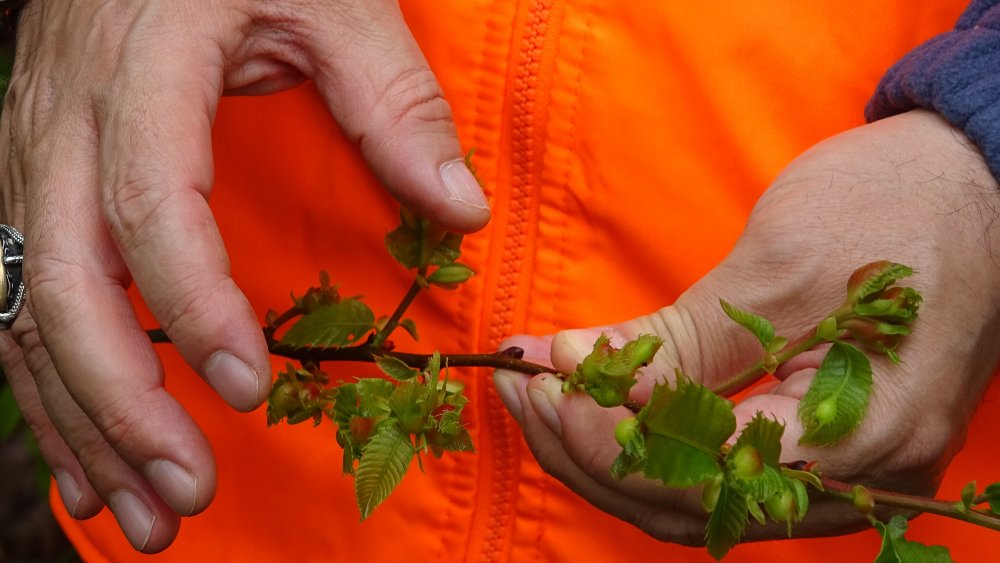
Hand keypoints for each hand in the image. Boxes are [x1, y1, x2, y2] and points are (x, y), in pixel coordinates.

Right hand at [0, 0, 488, 552]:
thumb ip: (394, 100)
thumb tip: (461, 208)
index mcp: (144, 72)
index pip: (150, 205)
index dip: (191, 302)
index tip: (247, 383)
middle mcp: (66, 126)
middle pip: (60, 280)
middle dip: (119, 402)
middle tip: (185, 490)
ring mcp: (33, 159)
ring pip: (26, 311)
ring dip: (82, 424)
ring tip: (142, 516)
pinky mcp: (31, 186)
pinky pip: (19, 303)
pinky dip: (51, 393)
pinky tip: (89, 465)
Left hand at [494, 109, 999, 544]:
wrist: (980, 185)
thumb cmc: (895, 210)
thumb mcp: (773, 271)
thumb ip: (672, 340)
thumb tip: (567, 364)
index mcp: (852, 440)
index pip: (691, 477)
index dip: (597, 438)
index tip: (533, 380)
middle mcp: (853, 481)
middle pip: (684, 504)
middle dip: (585, 449)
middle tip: (519, 388)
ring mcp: (844, 472)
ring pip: (697, 498)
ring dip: (610, 453)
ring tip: (544, 396)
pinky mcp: (827, 447)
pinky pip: (722, 475)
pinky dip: (654, 447)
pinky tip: (606, 411)